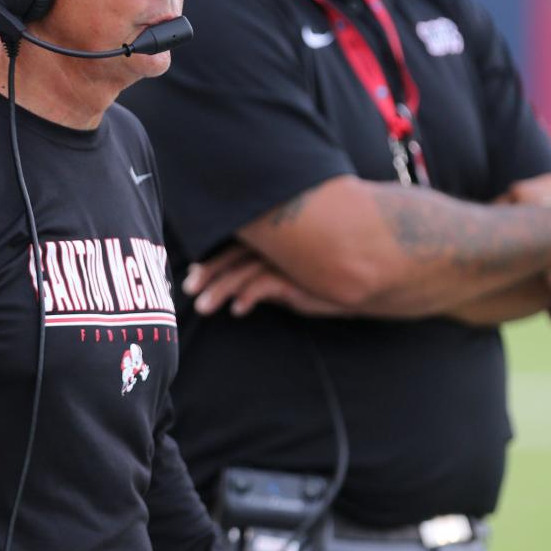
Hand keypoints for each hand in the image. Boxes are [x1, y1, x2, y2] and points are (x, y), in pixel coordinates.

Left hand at [183, 244, 348, 316]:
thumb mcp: (287, 274)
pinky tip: (238, 310)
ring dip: (221, 289)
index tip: (191, 277)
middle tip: (189, 289)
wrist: (361, 278)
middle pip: (232, 255)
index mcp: (270, 240)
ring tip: (204, 306)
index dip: (211, 260)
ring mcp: (285, 258)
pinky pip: (266, 283)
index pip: (233, 246)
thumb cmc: (320, 276)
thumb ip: (264, 274)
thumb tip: (234, 290)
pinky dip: (249, 296)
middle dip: (209, 272)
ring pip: (243, 271)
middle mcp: (275, 245)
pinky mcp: (297, 275)